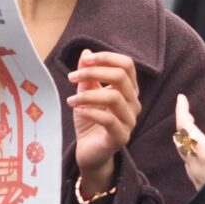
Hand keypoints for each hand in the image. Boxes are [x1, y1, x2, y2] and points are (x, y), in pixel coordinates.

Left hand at [67, 49, 140, 195]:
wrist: (89, 151)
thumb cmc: (89, 120)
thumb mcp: (85, 93)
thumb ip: (87, 74)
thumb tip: (86, 52)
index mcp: (128, 90)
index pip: (127, 65)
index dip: (107, 57)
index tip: (86, 60)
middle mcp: (133, 103)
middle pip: (121, 77)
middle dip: (94, 72)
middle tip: (71, 78)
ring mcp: (130, 121)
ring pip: (114, 97)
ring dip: (88, 94)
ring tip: (71, 100)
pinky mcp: (121, 137)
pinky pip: (108, 119)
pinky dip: (90, 111)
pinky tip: (77, 110)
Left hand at [175, 94, 204, 190]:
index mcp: (203, 153)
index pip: (184, 126)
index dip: (181, 110)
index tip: (181, 98)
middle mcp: (195, 166)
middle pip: (181, 140)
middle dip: (183, 123)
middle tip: (187, 111)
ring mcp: (196, 179)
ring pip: (185, 154)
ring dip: (187, 139)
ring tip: (194, 130)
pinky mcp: (201, 188)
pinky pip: (191, 165)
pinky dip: (192, 152)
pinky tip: (203, 154)